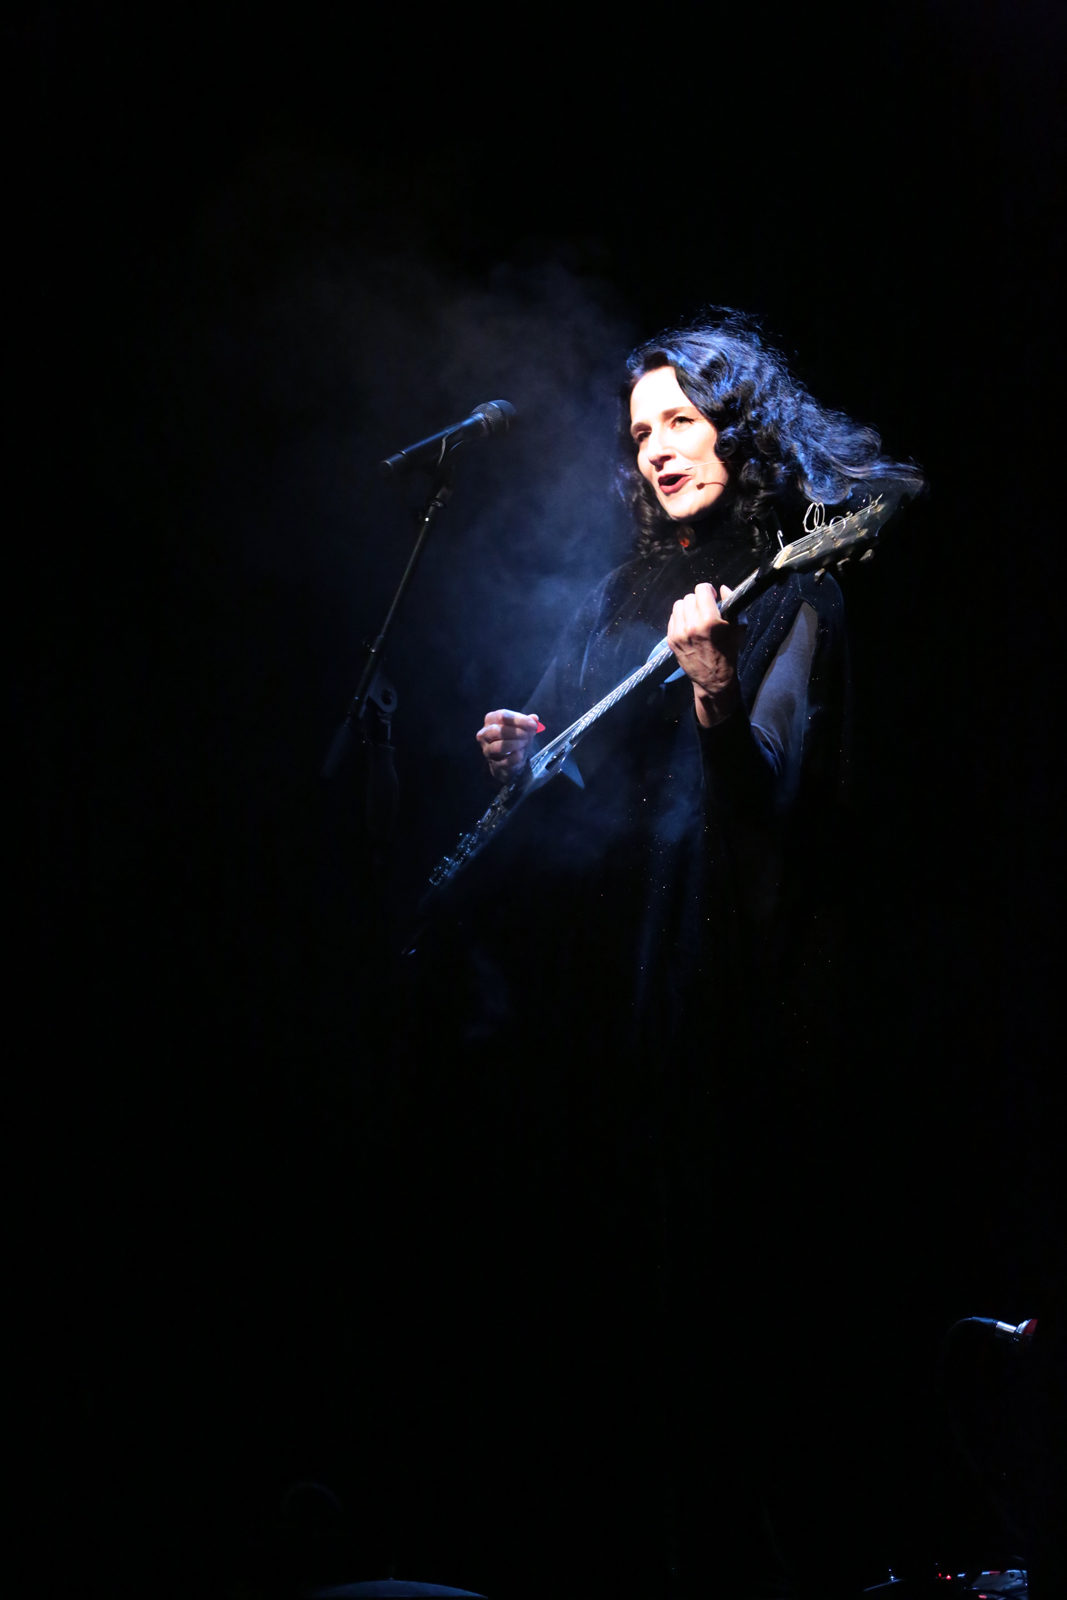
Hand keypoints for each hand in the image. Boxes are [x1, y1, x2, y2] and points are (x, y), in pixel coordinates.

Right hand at [477, 709, 540, 781]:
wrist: (510, 760)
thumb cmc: (514, 738)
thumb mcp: (522, 727)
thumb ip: (528, 722)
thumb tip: (534, 718)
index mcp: (490, 720)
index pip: (501, 716)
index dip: (518, 719)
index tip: (532, 724)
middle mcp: (485, 735)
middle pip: (496, 730)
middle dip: (515, 732)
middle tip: (528, 734)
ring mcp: (488, 750)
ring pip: (498, 746)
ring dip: (515, 744)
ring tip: (525, 742)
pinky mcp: (495, 764)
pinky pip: (506, 761)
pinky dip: (516, 756)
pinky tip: (522, 753)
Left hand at [667, 582, 742, 727]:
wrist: (714, 678)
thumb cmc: (729, 651)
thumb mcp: (739, 627)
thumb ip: (732, 604)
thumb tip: (723, 588)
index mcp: (710, 620)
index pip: (701, 589)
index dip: (708, 590)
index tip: (712, 597)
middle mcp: (692, 625)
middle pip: (690, 597)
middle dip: (699, 600)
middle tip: (705, 609)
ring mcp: (679, 633)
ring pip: (679, 605)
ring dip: (688, 608)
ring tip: (696, 616)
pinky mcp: (671, 640)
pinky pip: (672, 618)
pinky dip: (680, 618)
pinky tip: (689, 625)